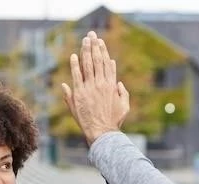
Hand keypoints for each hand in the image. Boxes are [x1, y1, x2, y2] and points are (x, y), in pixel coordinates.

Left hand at [62, 31, 129, 145]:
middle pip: (97, 60)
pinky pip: (77, 76)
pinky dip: (75, 65)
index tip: (100, 42)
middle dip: (94, 46)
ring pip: (87, 65)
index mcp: (112, 85)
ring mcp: (90, 88)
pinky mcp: (80, 94)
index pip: (106, 64)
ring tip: (84, 40)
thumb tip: (119, 83)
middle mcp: (101, 83)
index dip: (103, 51)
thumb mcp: (124, 107)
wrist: (102, 132)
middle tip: (91, 35)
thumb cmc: (114, 122)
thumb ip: (123, 93)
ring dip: (85, 51)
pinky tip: (74, 56)